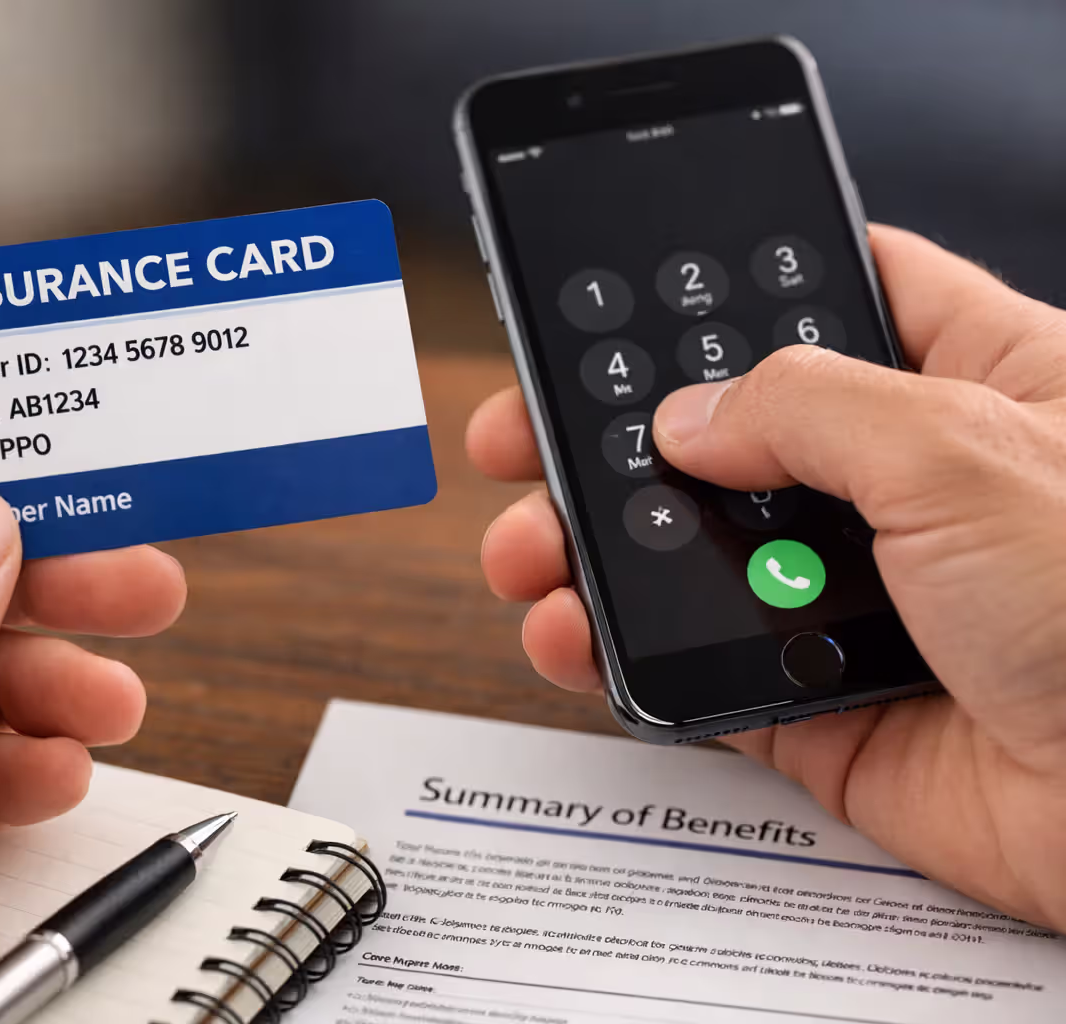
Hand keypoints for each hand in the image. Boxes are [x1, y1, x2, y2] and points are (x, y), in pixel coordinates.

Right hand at [467, 225, 1065, 929]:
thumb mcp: (967, 450)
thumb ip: (808, 406)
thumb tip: (690, 415)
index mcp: (975, 385)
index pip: (839, 300)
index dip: (731, 289)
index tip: (627, 294)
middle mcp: (909, 489)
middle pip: (731, 436)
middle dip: (616, 434)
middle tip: (525, 432)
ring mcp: (859, 596)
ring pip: (696, 555)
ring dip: (593, 550)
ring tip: (527, 547)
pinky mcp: (821, 703)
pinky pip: (695, 667)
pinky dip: (621, 653)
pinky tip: (571, 631)